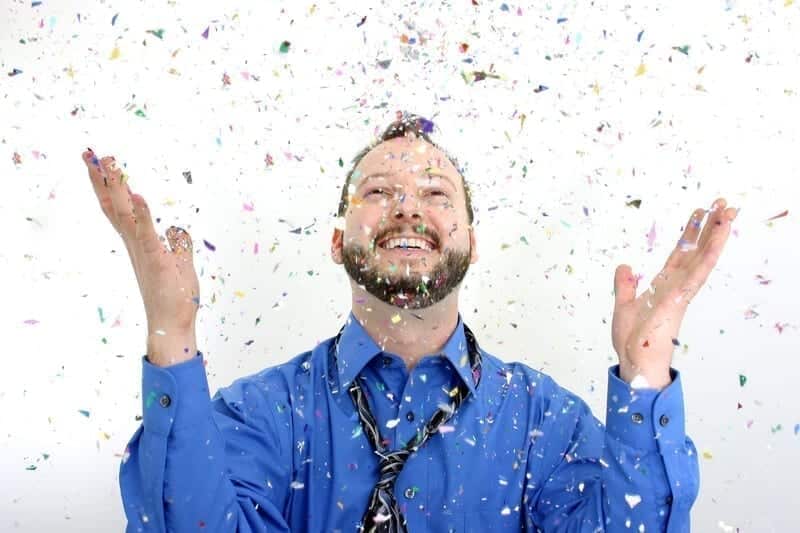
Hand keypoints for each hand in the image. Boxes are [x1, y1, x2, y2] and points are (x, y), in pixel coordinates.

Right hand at [82, 149, 199, 352]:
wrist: (170, 325)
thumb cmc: (174, 297)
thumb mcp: (180, 263)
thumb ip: (179, 244)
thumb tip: (178, 230)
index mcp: (139, 243)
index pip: (120, 209)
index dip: (109, 186)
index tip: (99, 163)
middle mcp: (135, 245)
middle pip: (114, 206)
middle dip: (103, 179)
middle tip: (90, 153)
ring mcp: (143, 252)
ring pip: (126, 214)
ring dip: (118, 188)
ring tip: (110, 163)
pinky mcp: (155, 261)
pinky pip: (147, 235)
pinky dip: (143, 215)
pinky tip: (140, 197)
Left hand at [611, 197, 737, 388]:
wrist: (635, 360)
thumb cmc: (633, 339)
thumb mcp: (623, 304)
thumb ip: (625, 285)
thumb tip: (625, 266)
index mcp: (665, 284)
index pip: (681, 253)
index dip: (690, 233)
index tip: (699, 213)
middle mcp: (677, 285)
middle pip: (696, 249)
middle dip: (709, 227)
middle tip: (722, 202)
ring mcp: (682, 291)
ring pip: (703, 257)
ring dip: (716, 234)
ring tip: (728, 212)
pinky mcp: (680, 298)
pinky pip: (698, 272)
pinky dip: (709, 254)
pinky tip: (719, 237)